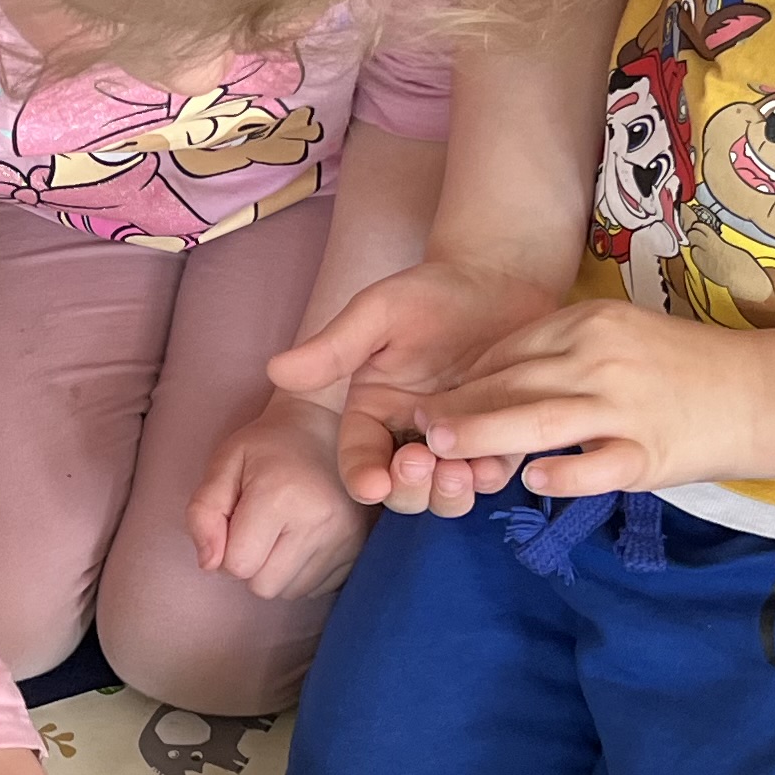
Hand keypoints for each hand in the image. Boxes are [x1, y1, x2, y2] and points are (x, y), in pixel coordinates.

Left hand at [185, 391, 372, 602]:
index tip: (237, 523)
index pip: (237, 566)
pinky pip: (317, 589)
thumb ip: (203, 512)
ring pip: (291, 592)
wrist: (329, 427)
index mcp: (278, 497)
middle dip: (252, 565)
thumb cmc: (268, 446)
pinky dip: (303, 572)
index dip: (226, 550)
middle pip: (264, 587)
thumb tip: (208, 565)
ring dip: (277, 571)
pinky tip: (304, 540)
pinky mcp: (360, 549)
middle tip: (259, 530)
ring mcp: (345, 538)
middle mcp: (318, 522)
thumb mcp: (225, 463)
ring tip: (283, 532)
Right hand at [268, 258, 557, 513]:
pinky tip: (492, 464)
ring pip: (445, 494)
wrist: (495, 279)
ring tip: (460, 473)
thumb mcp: (378, 312)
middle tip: (422, 463)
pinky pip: (491, 473)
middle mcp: (410, 437)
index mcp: (373, 412)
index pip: (359, 458)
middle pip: (401, 490)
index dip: (363, 477)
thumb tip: (276, 369)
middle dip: (410, 489)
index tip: (374, 484)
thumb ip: (334, 347)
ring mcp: (455, 443)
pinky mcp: (497, 440)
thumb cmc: (430, 292)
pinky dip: (490, 477)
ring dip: (449, 495)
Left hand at [410, 298, 752, 497]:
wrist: (757, 392)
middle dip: (459, 408)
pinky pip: (597, 463)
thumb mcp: (616, 338)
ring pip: (541, 419)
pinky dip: (563, 471)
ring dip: (485, 435)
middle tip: (416, 430)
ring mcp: (625, 406)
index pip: (510, 351)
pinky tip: (532, 479)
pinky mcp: (649, 451)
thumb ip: (560, 352)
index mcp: (590, 324)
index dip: (465, 380)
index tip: (430, 402)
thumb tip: (492, 378)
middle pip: (514, 383)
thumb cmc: (677, 368)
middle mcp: (602, 359)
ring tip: (444, 451)